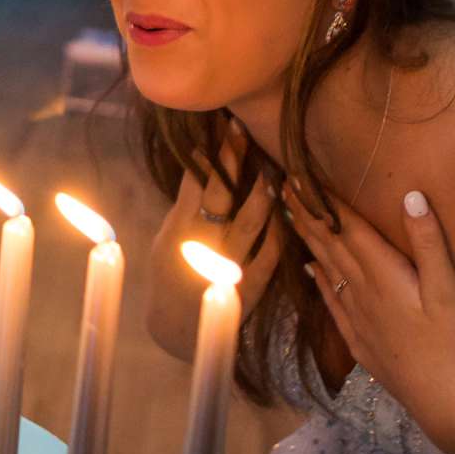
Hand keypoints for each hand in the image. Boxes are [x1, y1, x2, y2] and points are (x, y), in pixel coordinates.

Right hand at [146, 128, 282, 358]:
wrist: (176, 330)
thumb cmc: (170, 275)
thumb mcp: (168, 238)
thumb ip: (186, 204)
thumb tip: (203, 158)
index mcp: (176, 233)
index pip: (193, 183)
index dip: (209, 152)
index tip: (221, 123)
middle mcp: (200, 248)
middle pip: (219, 194)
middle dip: (231, 158)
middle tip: (242, 127)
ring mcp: (228, 269)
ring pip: (251, 220)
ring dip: (263, 188)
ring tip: (271, 161)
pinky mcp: (252, 288)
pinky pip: (272, 252)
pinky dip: (280, 226)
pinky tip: (286, 205)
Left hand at [286, 187, 454, 453]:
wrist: (448, 407)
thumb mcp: (450, 291)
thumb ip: (428, 242)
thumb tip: (410, 194)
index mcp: (383, 276)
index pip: (347, 228)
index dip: (325, 200)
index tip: (300, 174)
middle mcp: (363, 293)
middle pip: (330, 245)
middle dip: (307, 214)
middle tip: (283, 186)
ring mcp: (360, 320)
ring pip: (327, 271)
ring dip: (309, 242)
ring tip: (291, 218)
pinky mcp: (363, 342)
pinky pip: (333, 302)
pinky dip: (320, 281)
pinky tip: (312, 271)